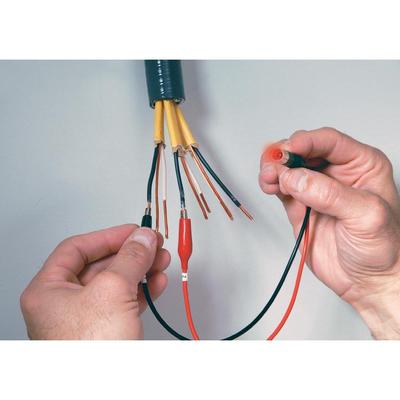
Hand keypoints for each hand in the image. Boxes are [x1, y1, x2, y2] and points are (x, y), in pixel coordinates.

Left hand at [20, 225, 169, 338]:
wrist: (104, 393)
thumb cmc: (90, 353)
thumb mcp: (113, 290)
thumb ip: (131, 257)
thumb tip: (143, 237)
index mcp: (48, 291)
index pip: (77, 249)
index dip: (108, 236)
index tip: (133, 231)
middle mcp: (63, 305)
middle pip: (100, 266)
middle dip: (130, 253)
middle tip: (152, 244)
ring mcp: (84, 320)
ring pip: (115, 284)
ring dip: (141, 269)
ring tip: (161, 260)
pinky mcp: (105, 333)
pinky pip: (125, 302)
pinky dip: (143, 289)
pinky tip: (157, 282)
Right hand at [259, 128, 399, 338]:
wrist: (367, 281)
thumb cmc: (382, 249)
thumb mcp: (366, 216)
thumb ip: (330, 195)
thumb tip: (295, 179)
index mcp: (362, 165)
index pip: (329, 142)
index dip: (306, 142)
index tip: (289, 150)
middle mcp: (337, 173)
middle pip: (304, 150)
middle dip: (285, 155)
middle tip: (274, 165)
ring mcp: (315, 189)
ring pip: (288, 167)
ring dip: (274, 168)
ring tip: (268, 178)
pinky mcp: (299, 205)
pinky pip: (280, 186)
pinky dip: (270, 183)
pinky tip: (268, 185)